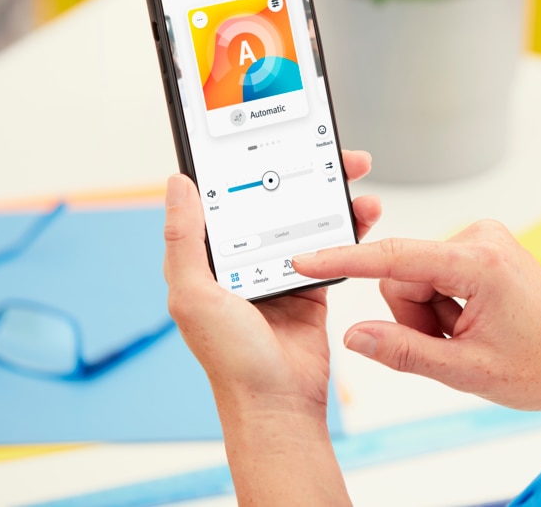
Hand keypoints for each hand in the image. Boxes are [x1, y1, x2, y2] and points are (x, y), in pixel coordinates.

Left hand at [162, 149, 380, 414]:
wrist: (277, 403)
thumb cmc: (229, 359)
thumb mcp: (193, 295)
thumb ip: (185, 239)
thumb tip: (176, 185)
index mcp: (211, 257)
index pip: (228, 196)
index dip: (248, 163)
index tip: (271, 137)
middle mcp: (245, 260)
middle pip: (277, 200)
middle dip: (305, 171)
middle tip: (331, 151)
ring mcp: (281, 270)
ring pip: (309, 218)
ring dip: (334, 196)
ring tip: (356, 176)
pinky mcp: (313, 285)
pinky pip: (333, 246)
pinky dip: (350, 227)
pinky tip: (364, 213)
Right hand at [291, 221, 540, 421]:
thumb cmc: (540, 367)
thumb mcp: (464, 370)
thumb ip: (404, 352)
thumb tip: (356, 335)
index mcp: (480, 262)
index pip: (395, 258)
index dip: (346, 261)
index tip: (307, 259)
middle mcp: (482, 238)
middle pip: (404, 275)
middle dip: (416, 317)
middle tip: (453, 344)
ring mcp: (485, 240)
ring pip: (417, 279)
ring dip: (432, 316)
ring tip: (469, 336)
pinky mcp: (484, 248)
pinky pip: (436, 276)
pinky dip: (444, 306)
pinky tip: (473, 324)